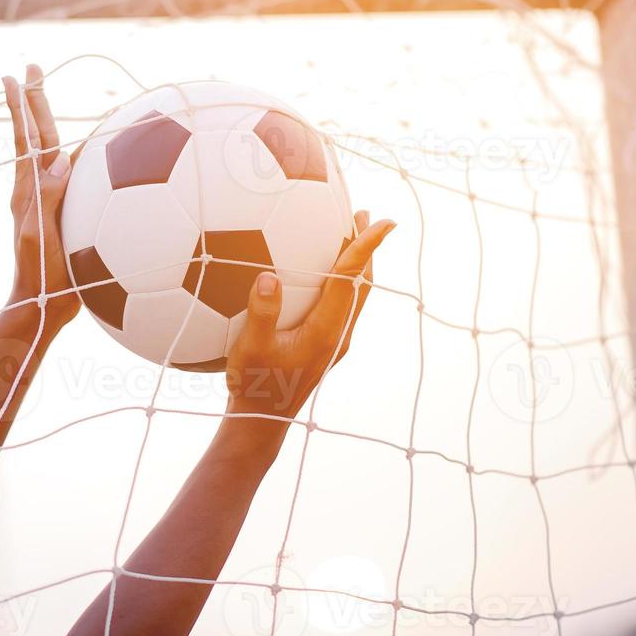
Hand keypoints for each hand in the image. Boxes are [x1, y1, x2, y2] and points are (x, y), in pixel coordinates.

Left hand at [3, 64, 79, 328]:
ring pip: (49, 153)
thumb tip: (61, 157)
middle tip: (31, 70)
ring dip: (48, 124)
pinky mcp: (59, 214)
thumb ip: (48, 197)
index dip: (21, 106)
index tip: (14, 75)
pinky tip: (86, 155)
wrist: (39, 303)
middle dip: (33, 101)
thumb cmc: (39, 273)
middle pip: (36, 136)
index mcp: (28, 189)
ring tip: (47, 102)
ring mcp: (47, 200)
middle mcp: (36, 188)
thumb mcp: (39, 234)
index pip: (25, 137)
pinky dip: (75, 156)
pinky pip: (68, 176)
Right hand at [224, 211, 394, 421]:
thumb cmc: (254, 385)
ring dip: (357, 264)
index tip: (385, 222)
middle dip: (368, 248)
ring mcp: (334, 340)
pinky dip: (342, 279)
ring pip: (354, 295)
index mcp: (326, 330)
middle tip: (366, 215)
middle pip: (362, 284)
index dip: (368, 247)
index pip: (351, 280)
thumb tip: (268, 277)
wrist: (263, 420)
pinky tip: (322, 273)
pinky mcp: (325, 344)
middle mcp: (338, 333)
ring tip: (350, 235)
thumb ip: (261, 313)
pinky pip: (341, 303)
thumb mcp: (250, 348)